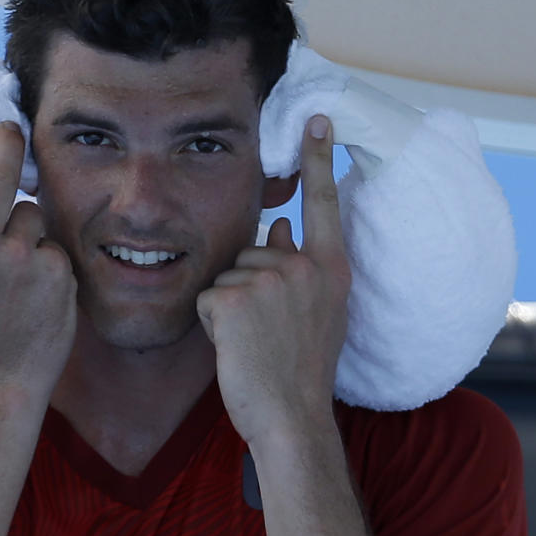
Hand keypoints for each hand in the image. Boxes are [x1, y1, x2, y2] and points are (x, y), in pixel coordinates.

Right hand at [0, 122, 76, 400]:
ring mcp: (19, 256)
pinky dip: (46, 258)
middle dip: (6, 139)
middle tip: (10, 131)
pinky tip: (35, 290)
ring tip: (14, 270)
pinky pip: (52, 242)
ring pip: (31, 209)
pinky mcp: (55, 268)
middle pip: (0, 166)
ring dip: (26, 228)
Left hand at [196, 115, 351, 442]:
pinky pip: (205, 296)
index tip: (317, 118)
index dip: (319, 160)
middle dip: (247, 284)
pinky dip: (209, 321)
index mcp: (330, 269)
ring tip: (252, 339)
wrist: (291, 416)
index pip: (323, 204)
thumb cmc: (301, 368)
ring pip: (226, 274)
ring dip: (229, 305)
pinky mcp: (232, 299)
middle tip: (266, 330)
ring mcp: (268, 281)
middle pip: (252, 249)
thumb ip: (301, 267)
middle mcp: (303, 268)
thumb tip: (279, 226)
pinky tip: (232, 344)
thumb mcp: (318, 312)